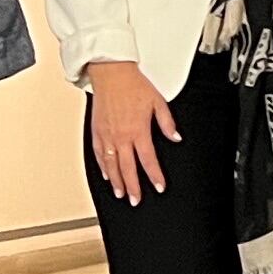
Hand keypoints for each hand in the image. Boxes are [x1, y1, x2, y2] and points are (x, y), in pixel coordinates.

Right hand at [84, 59, 176, 204]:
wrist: (111, 74)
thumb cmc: (133, 85)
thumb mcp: (158, 102)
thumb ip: (167, 123)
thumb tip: (176, 137)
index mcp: (138, 130)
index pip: (148, 160)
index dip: (155, 176)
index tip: (159, 187)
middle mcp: (121, 136)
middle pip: (127, 168)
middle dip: (133, 187)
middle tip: (136, 200)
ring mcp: (106, 135)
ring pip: (111, 165)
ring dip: (116, 181)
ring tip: (121, 194)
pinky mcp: (96, 131)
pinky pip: (98, 154)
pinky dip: (102, 167)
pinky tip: (107, 174)